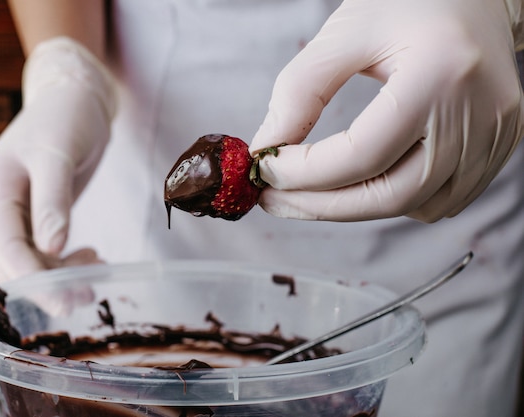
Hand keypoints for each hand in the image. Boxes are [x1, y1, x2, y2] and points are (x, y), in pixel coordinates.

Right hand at [0, 37, 115, 281]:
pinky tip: (93, 257)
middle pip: (13, 260)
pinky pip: (46, 249)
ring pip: (31, 259)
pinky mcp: (40, 213)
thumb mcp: (57, 154)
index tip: (62, 300)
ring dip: (60, 275)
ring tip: (98, 277)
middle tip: (85, 298)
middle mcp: (1, 204)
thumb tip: (52, 249)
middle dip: (47, 284)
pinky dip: (67, 260)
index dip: (31, 277)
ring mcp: (19, 210)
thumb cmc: (65, 118)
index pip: (5, 245)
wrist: (76, 98)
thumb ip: (53, 201)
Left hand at [250, 0, 523, 221]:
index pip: (361, 155)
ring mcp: (495, 136)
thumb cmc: (409, 3)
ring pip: (413, 207)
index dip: (303, 174)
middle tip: (273, 199)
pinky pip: (439, 202)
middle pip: (389, 196)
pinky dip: (392, 201)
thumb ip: (300, 91)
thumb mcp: (345, 33)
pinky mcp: (499, 149)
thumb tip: (267, 150)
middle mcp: (478, 114)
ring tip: (311, 190)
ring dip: (353, 208)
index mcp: (441, 73)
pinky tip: (362, 181)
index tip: (263, 170)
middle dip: (320, 206)